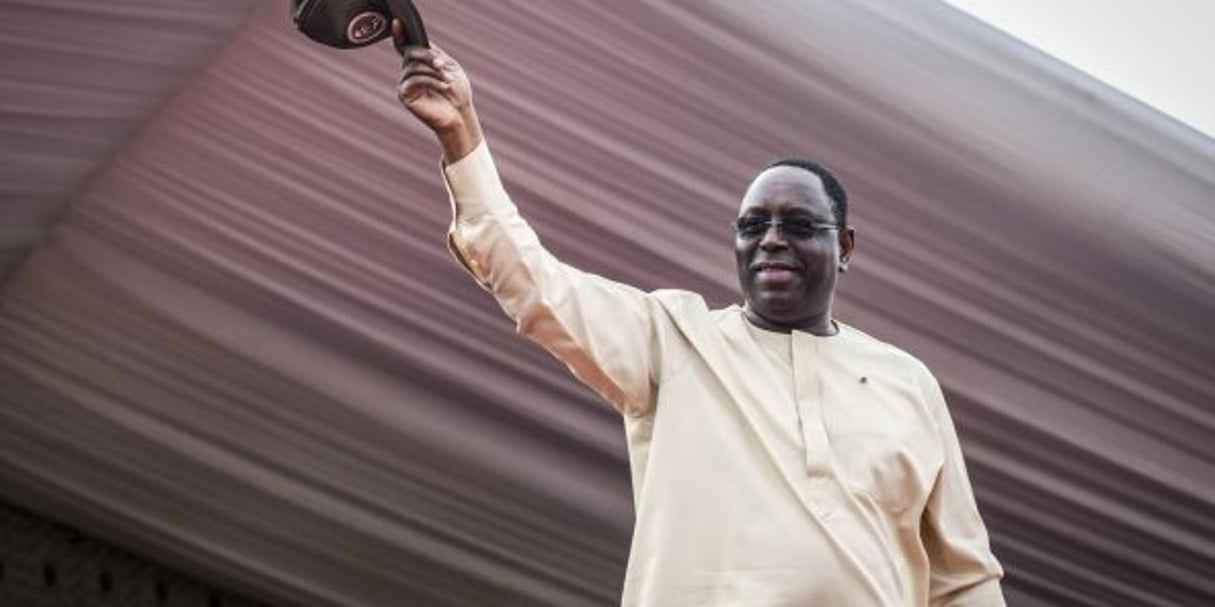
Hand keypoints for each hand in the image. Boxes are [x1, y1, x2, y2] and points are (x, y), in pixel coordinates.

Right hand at [393, 20, 480, 160]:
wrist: (459, 114)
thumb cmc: (457, 92)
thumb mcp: (450, 67)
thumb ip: (436, 54)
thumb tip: (423, 41)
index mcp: (419, 63)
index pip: (406, 46)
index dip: (399, 34)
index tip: (398, 23)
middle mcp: (409, 72)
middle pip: (411, 53)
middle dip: (429, 57)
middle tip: (443, 66)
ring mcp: (405, 83)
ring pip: (414, 67)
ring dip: (434, 72)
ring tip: (448, 81)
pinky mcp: (404, 95)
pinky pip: (414, 80)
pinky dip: (431, 81)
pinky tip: (444, 87)